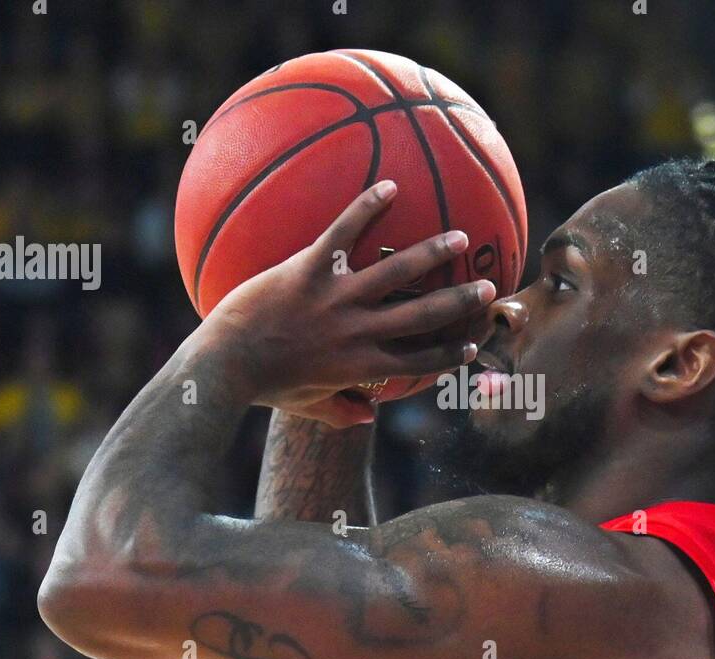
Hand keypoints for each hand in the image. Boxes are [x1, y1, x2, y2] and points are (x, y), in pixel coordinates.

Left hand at [199, 180, 492, 424]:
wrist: (224, 364)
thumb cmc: (262, 386)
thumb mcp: (305, 406)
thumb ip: (339, 412)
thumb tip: (366, 416)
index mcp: (361, 366)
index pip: (418, 362)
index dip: (448, 354)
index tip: (472, 344)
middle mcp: (358, 331)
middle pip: (423, 316)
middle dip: (460, 302)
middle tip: (489, 288)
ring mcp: (335, 298)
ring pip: (397, 272)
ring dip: (433, 253)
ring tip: (460, 236)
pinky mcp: (308, 269)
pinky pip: (344, 233)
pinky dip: (367, 208)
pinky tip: (390, 185)